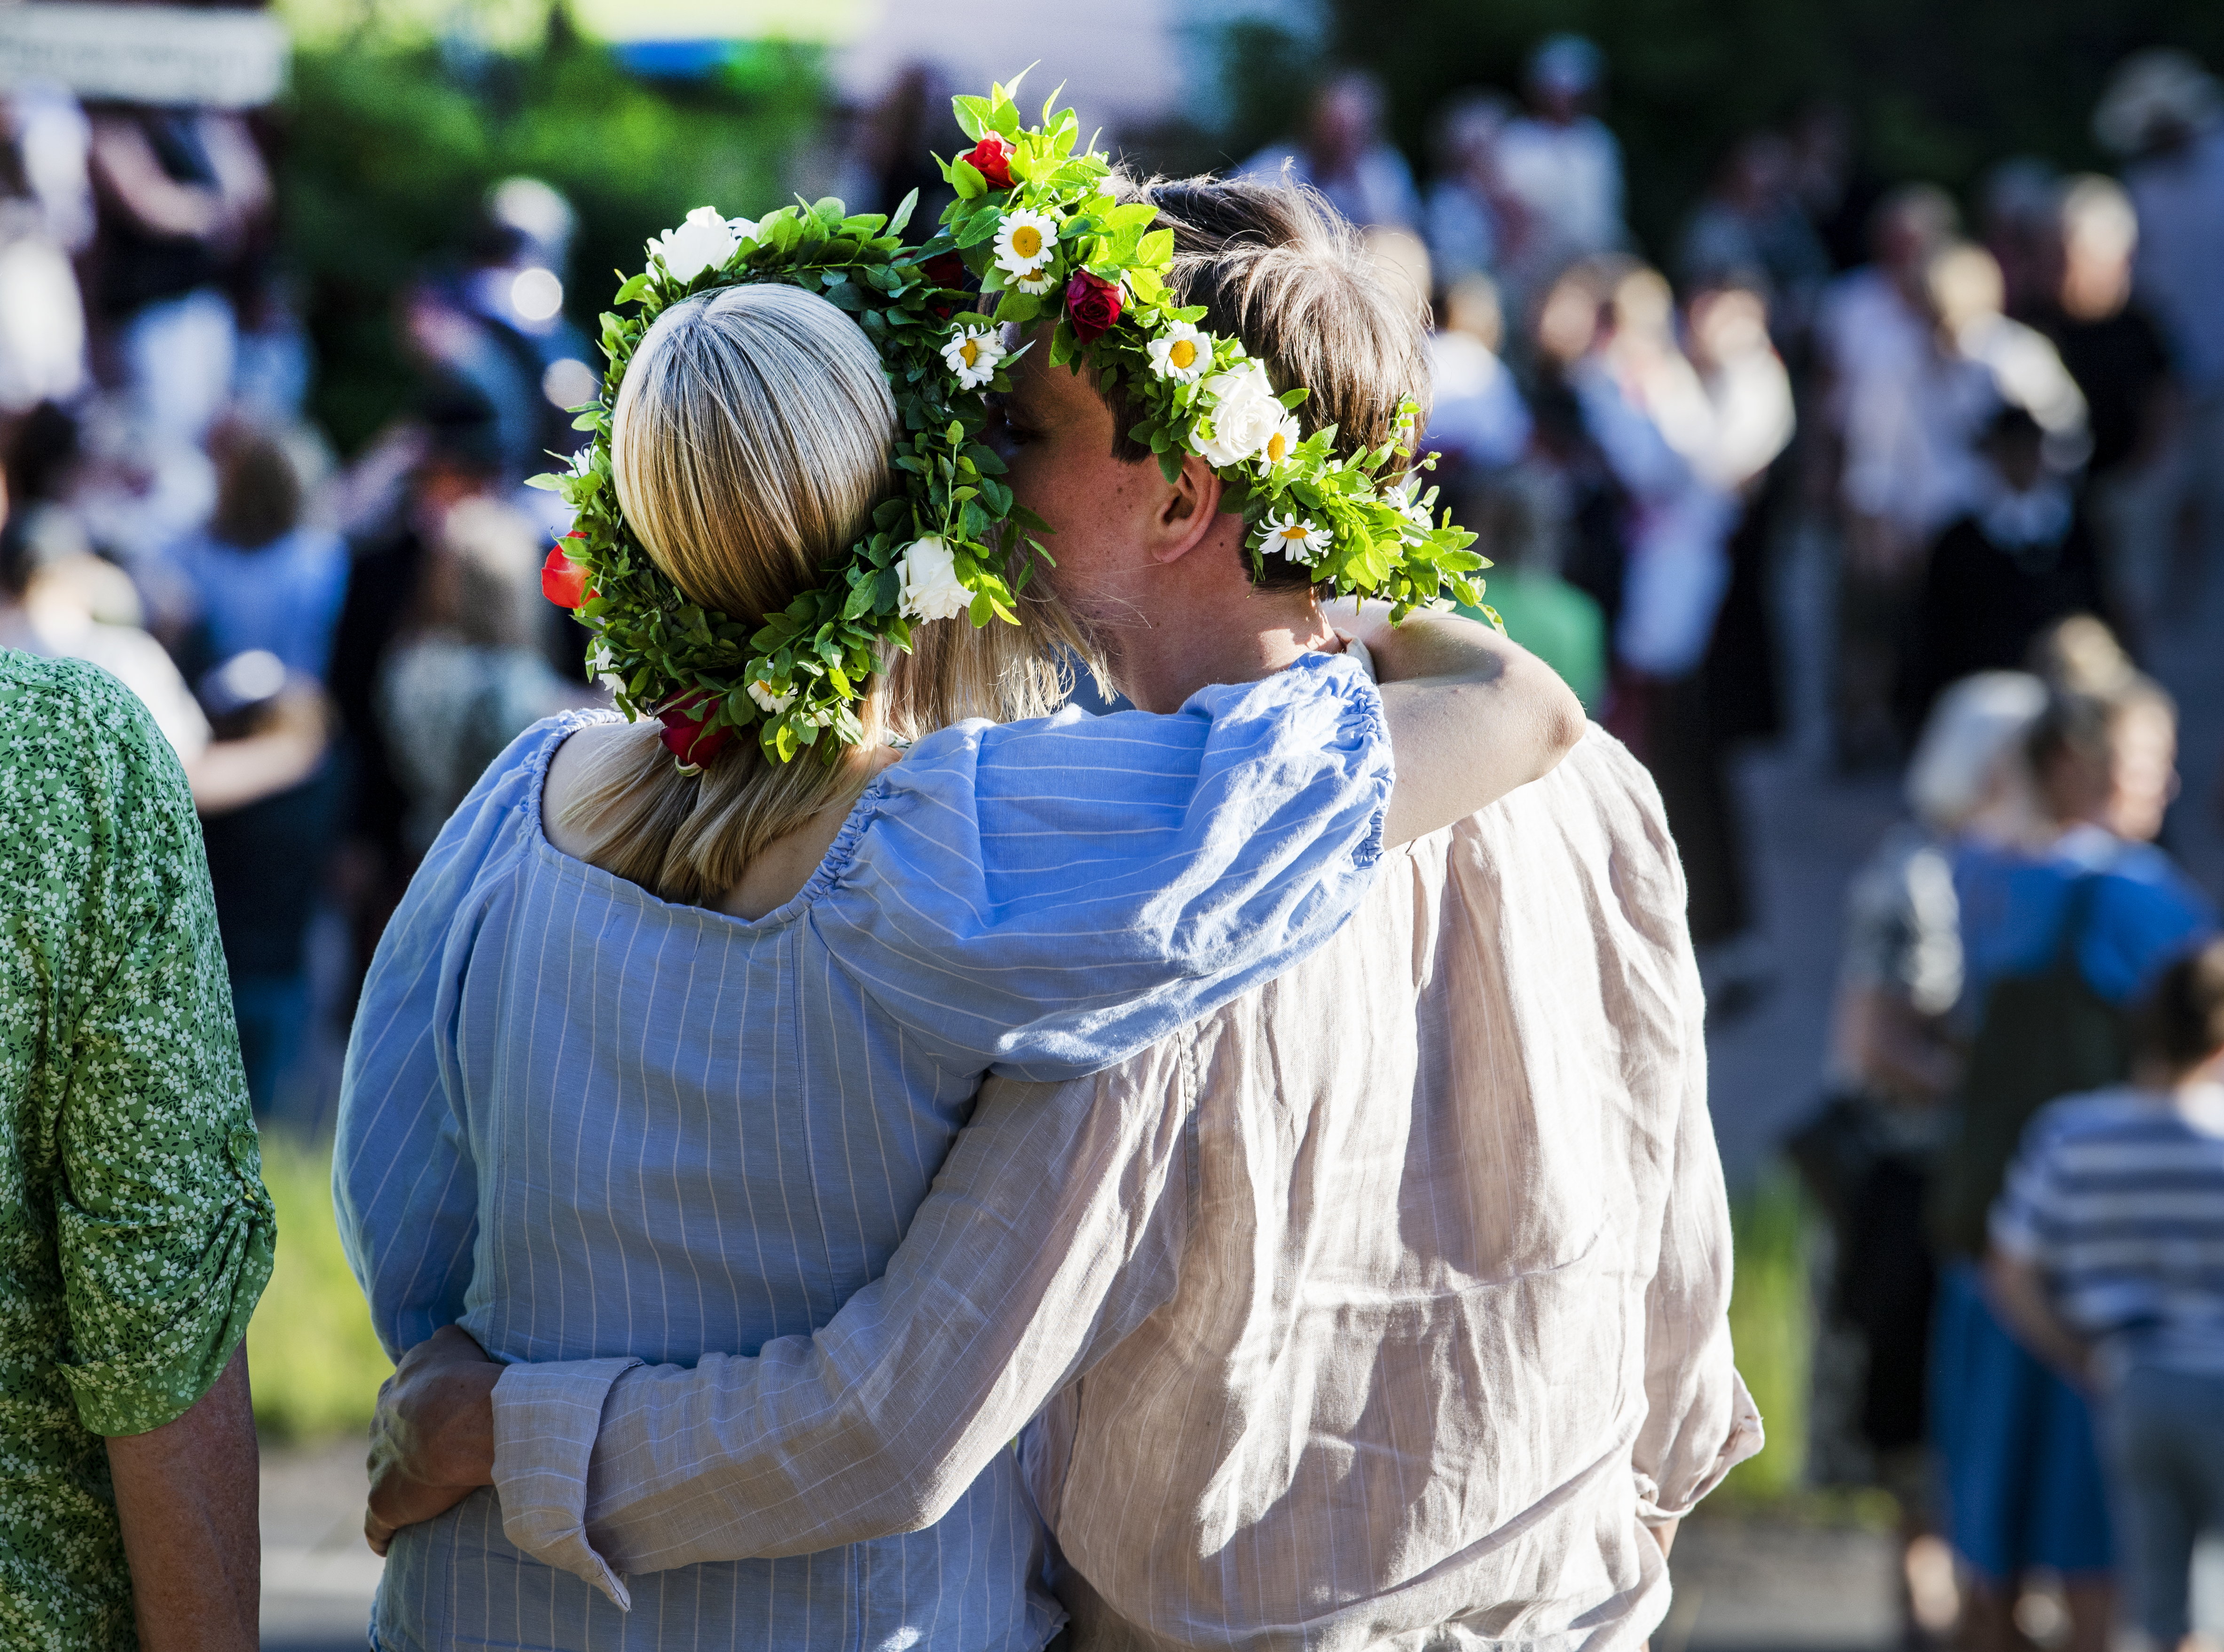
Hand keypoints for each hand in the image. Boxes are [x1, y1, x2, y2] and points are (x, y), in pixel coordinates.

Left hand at [365, 1325, 501, 1556]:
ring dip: (399, 1488)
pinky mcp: (384, 1504)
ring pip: (382, 1479)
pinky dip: (382, 1535)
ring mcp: (379, 1468)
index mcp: (395, 1394)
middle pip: (387, 1442)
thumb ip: (442, 1344)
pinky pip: (376, 1528)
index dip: (420, 1415)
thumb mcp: (453, 1343)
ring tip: (426, 1499)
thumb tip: (445, 1339)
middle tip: (440, 1459)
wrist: (459, 1420)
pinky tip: (390, 1543)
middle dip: (406, 1450)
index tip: (441, 1423)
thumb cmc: (463, 1379)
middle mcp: (379, 1430)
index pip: (399, 1405)